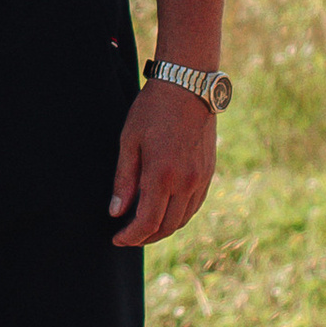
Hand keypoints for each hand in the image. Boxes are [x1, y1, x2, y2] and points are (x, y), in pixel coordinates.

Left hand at [109, 77, 219, 247]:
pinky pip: (194, 206)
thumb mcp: (129, 141)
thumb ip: (123, 180)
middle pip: (166, 226)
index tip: (117, 239)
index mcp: (162, 175)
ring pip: (182, 220)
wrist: (189, 87)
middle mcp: (186, 182)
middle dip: (145, 237)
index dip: (131, 236)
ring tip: (144, 228)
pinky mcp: (209, 173)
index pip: (147, 222)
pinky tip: (164, 212)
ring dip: (163, 229)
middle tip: (127, 237)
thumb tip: (116, 213)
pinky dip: (179, 216)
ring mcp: (201, 179)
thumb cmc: (153, 110)